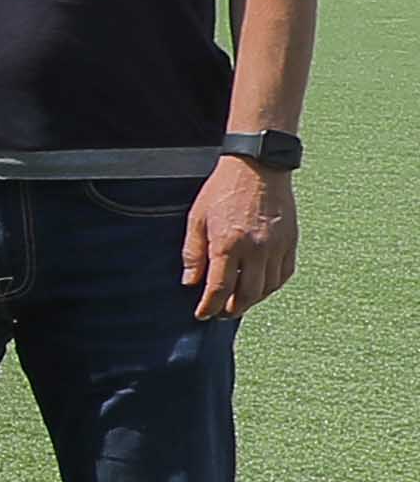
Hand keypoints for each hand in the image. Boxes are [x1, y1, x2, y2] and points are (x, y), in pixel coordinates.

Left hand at [185, 160, 296, 318]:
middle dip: (231, 310)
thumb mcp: (197, 219)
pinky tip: (260, 287)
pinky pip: (284, 274)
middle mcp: (256, 249)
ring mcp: (277, 246)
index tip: (202, 314)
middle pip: (246, 294)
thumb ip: (193, 254)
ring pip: (267, 288)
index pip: (219, 288)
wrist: (258, 167)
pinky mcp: (290, 242)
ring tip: (237, 302)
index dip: (209, 306)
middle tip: (220, 314)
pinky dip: (271, 286)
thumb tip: (190, 282)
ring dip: (252, 300)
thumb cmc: (222, 190)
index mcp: (228, 244)